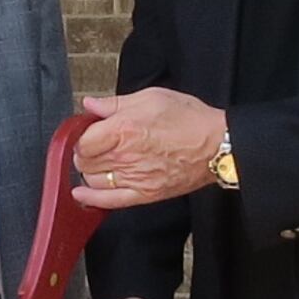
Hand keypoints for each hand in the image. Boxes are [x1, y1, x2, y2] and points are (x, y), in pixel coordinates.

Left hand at [71, 88, 228, 207]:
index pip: (83, 140)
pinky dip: (90, 199)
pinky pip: (108, 201)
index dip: (82, 135)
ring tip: (100, 162)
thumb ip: (115, 103)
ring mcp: (133, 178)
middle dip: (85, 152)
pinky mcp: (144, 194)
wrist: (217, 145)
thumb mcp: (151, 97)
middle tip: (95, 145)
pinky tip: (81, 194)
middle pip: (85, 161)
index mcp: (123, 129)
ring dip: (90, 171)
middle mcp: (124, 156)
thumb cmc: (189, 119)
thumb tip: (90, 105)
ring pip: (92, 180)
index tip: (88, 132)